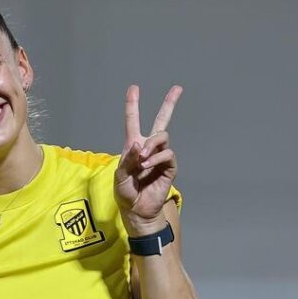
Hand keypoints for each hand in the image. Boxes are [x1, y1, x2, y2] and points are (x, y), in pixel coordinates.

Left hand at [114, 85, 181, 232]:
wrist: (137, 210)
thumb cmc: (125, 193)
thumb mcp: (120, 176)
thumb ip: (128, 159)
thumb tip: (139, 144)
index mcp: (133, 147)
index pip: (133, 122)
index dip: (133, 105)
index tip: (134, 88)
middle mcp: (148, 148)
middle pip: (161, 121)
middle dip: (170, 104)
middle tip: (178, 88)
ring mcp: (160, 156)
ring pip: (162, 136)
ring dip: (152, 145)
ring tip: (142, 161)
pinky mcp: (169, 166)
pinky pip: (167, 153)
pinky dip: (156, 157)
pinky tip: (147, 166)